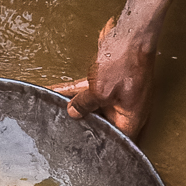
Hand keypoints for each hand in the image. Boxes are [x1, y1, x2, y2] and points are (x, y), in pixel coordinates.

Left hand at [51, 16, 157, 137]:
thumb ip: (84, 104)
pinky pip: (88, 90)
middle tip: (65, 132)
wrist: (131, 34)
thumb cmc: (126, 63)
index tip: (84, 150)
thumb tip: (73, 112)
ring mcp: (118, 94)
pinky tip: (55, 90)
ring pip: (92, 106)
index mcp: (131, 118)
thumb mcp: (99, 91)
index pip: (116, 142)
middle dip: (84, 126)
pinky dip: (72, 90)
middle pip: (103, 124)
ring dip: (74, 106)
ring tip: (55, 111)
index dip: (101, 147)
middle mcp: (126, 109)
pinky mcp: (109, 80)